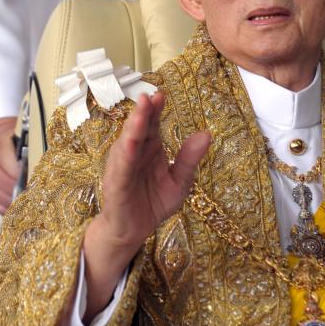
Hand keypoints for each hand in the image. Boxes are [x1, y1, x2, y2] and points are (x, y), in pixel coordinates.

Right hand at [82, 93, 209, 320]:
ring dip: (133, 128)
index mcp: (149, 149)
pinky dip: (125, 155)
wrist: (134, 231)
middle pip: (138, 129)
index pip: (152, 125)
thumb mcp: (180, 181)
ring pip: (127, 144)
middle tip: (150, 96)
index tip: (162, 94)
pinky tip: (130, 144)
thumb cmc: (153, 202)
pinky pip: (122, 169)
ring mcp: (123, 168)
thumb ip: (190, 159)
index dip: (155, 110)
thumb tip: (207, 134)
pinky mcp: (117, 186)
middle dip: (143, 113)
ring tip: (140, 112)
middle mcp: (134, 154)